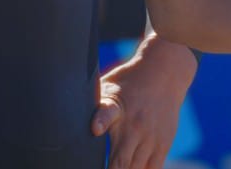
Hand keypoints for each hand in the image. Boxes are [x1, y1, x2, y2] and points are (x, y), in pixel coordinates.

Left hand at [91, 34, 196, 168]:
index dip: (100, 121)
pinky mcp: (164, 143)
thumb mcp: (108, 86)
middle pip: (121, 163)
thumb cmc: (128, 81)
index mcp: (116, 107)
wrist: (164, 72)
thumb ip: (93, 107)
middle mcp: (134, 124)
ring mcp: (151, 136)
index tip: (95, 129)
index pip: (107, 113)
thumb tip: (66, 113)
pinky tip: (132, 168)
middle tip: (98, 168)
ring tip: (116, 168)